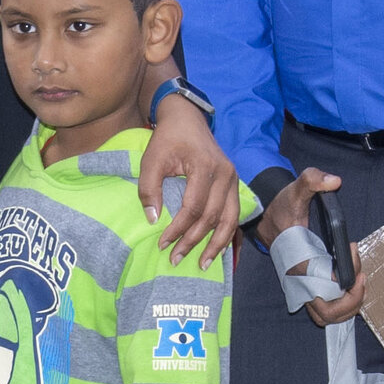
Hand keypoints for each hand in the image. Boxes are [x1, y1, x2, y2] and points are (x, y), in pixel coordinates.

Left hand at [141, 95, 248, 265]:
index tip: (162, 243)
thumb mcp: (151, 159)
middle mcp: (225, 174)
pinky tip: (219, 250)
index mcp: (205, 166)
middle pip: (212, 216)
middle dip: (194, 241)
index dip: (178, 229)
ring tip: (203, 264)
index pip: (193, 207)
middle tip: (176, 258)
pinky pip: (234, 214)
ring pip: (230, 219)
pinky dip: (227, 233)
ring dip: (217, 244)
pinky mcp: (234, 183)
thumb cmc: (167, 139)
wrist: (187, 119)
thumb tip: (154, 220)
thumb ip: (149, 189)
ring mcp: (233, 178)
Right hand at [256, 169, 366, 325]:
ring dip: (349, 306)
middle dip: (352, 299)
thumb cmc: (282, 206)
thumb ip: (313, 179)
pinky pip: (325, 310)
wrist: (267, 215)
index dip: (346, 281)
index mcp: (299, 265)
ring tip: (359, 281)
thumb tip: (335, 182)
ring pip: (327, 316)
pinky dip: (342, 306)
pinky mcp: (308, 287)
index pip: (325, 290)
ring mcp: (304, 288)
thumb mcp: (296, 188)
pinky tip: (351, 283)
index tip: (352, 249)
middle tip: (361, 276)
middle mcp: (300, 283)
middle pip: (328, 313)